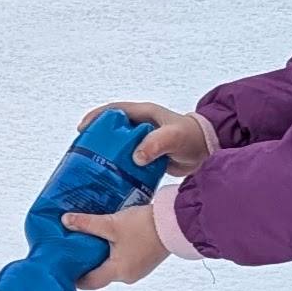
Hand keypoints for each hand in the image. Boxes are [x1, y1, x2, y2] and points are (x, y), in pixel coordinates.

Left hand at [64, 203, 168, 289]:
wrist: (176, 223)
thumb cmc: (145, 226)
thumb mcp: (111, 223)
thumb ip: (87, 224)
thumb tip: (65, 221)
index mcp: (118, 272)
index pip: (90, 282)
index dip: (75, 277)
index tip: (64, 269)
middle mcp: (128, 276)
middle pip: (102, 274)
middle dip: (88, 264)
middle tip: (75, 251)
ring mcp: (139, 269)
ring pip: (114, 267)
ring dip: (103, 257)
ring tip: (91, 242)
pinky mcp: (146, 261)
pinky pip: (125, 261)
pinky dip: (116, 253)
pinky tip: (111, 240)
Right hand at [79, 101, 210, 175]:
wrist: (209, 151)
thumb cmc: (193, 137)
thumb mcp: (173, 137)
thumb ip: (155, 143)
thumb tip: (136, 157)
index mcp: (144, 114)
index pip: (114, 111)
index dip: (96, 117)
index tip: (82, 128)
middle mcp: (141, 126)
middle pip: (111, 130)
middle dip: (96, 139)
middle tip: (82, 153)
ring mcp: (144, 142)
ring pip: (118, 147)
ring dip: (106, 156)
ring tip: (91, 168)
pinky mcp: (148, 156)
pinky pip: (128, 160)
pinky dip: (119, 168)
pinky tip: (112, 179)